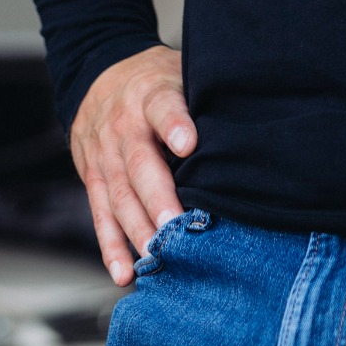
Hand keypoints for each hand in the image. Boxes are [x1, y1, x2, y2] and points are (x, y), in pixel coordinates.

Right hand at [70, 44, 195, 285]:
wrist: (95, 78)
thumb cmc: (153, 82)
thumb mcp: (177, 72)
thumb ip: (201, 97)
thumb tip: (251, 119)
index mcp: (150, 96)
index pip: (162, 107)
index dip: (174, 124)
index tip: (188, 144)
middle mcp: (124, 127)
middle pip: (140, 164)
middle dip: (157, 198)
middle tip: (174, 226)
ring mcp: (105, 156)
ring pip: (120, 196)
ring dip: (136, 230)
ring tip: (155, 257)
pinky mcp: (94, 180)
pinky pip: (101, 216)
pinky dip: (111, 248)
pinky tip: (124, 273)